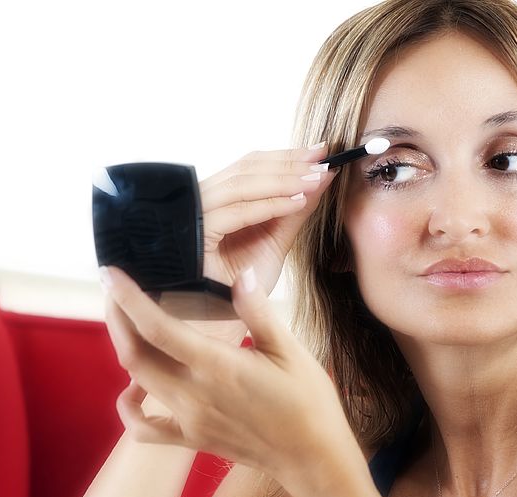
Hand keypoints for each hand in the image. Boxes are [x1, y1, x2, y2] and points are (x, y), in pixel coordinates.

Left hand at [100, 263, 359, 491]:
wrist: (312, 458)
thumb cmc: (307, 401)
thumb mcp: (290, 350)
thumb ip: (258, 311)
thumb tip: (241, 276)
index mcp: (217, 366)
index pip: (157, 328)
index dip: (128, 299)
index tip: (111, 273)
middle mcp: (194, 395)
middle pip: (134, 354)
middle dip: (117, 318)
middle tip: (116, 290)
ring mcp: (188, 420)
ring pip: (136, 382)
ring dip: (125, 349)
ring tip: (127, 322)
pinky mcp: (190, 439)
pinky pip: (144, 428)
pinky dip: (129, 407)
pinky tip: (135, 388)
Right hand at [199, 143, 336, 295]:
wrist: (217, 324)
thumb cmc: (239, 288)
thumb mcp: (274, 243)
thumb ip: (293, 212)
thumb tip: (322, 178)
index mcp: (217, 199)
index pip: (250, 166)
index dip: (286, 156)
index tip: (321, 152)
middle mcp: (202, 202)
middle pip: (246, 169)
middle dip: (289, 162)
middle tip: (323, 159)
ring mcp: (194, 216)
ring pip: (242, 185)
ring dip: (284, 181)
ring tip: (316, 180)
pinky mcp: (194, 234)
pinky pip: (236, 213)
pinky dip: (269, 206)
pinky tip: (298, 203)